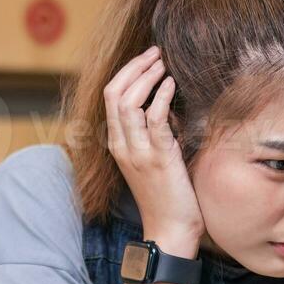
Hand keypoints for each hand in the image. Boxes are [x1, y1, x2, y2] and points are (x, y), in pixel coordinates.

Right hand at [103, 46, 203, 254]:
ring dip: (147, 77)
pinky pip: (154, 119)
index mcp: (118, 144)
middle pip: (114, 93)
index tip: (148, 59)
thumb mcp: (154, 159)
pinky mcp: (158, 159)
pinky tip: (173, 85)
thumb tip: (166, 104)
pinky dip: (162, 96)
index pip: (110, 97)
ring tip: (164, 63)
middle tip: (156, 52)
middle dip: (134, 67)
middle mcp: (122, 145)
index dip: (127, 73)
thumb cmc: (167, 196)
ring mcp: (137, 152)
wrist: (170, 231)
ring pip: (128, 102)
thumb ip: (154, 133)